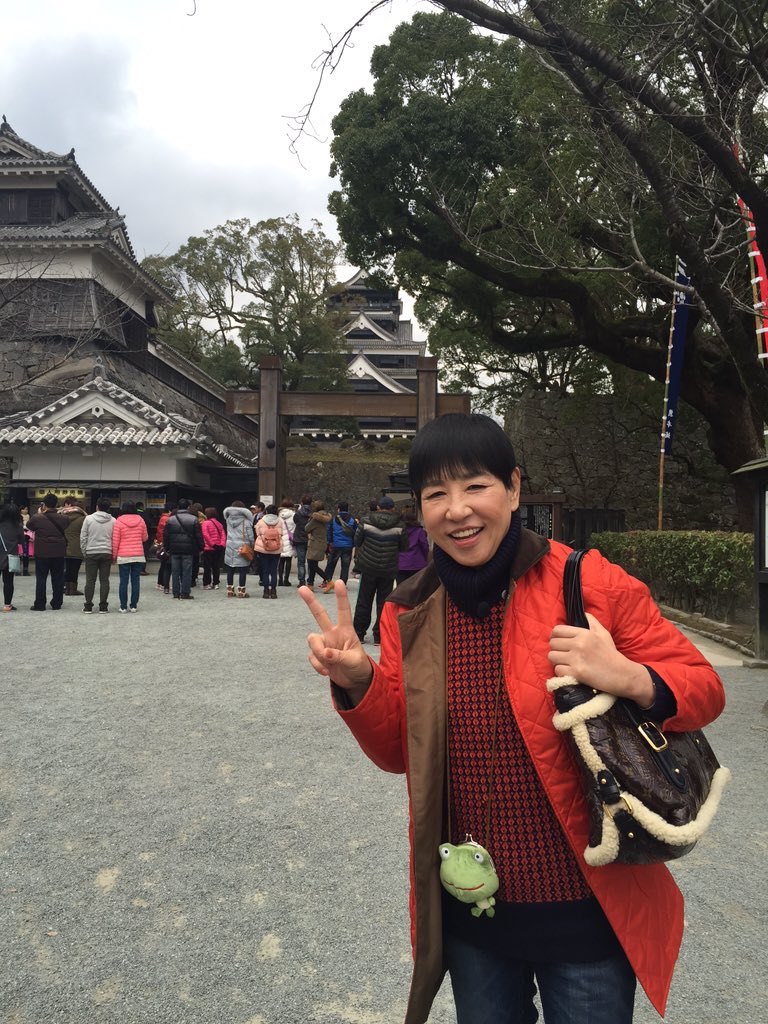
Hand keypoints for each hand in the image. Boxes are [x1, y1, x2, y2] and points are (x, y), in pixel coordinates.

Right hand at [299, 580, 372, 702]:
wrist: (353, 681)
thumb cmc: (358, 666)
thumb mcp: (353, 661)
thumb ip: (339, 656)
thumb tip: (325, 653)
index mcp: (346, 631)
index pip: (344, 611)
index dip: (341, 597)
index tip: (339, 582)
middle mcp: (333, 633)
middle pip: (320, 614)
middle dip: (310, 601)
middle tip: (301, 588)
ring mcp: (324, 643)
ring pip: (312, 641)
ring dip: (318, 653)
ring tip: (328, 664)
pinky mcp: (318, 654)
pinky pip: (311, 656)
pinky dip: (317, 666)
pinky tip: (327, 671)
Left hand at [548, 613, 654, 705]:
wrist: (621, 674)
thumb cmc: (611, 653)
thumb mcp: (603, 633)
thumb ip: (592, 621)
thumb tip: (583, 613)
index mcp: (584, 633)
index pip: (557, 630)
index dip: (555, 636)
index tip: (559, 642)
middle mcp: (578, 644)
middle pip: (552, 644)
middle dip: (556, 649)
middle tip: (563, 654)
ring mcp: (577, 658)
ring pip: (552, 657)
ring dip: (557, 661)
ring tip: (565, 662)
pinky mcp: (576, 673)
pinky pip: (557, 670)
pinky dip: (562, 672)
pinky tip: (570, 672)